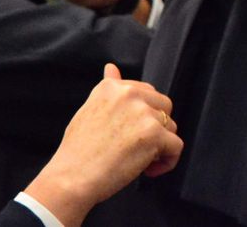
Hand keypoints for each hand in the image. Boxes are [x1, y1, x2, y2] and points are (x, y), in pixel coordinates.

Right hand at [23, 63, 182, 225]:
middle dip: (156, 128)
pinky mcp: (154, 134)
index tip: (129, 133)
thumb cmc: (77, 152)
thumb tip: (111, 68)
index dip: (143, 117)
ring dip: (160, 146)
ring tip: (137, 160)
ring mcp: (143, 113)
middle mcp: (130, 94)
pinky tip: (149, 170)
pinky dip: (168, 161)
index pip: (147, 93)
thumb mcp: (88, 110)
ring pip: (171, 127)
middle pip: (164, 107)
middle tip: (135, 147)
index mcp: (114, 87)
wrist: (70, 179)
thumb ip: (108, 89)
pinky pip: (176, 147)